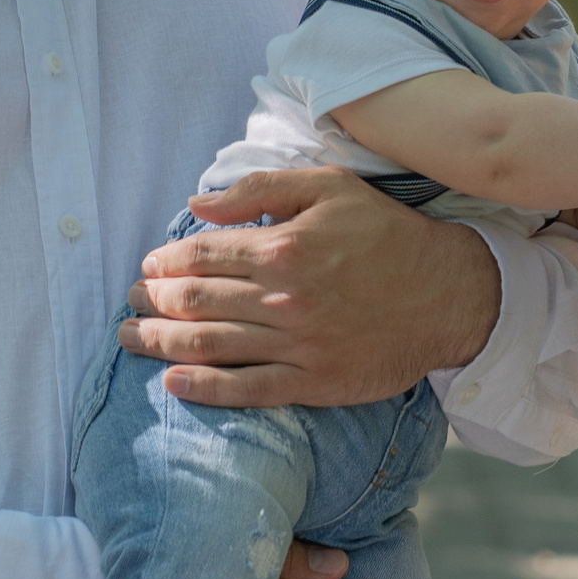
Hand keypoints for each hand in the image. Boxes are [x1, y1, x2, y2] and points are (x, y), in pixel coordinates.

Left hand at [121, 167, 499, 406]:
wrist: (448, 294)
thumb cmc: (387, 235)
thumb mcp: (331, 188)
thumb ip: (261, 190)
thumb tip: (198, 203)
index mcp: (284, 246)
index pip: (203, 254)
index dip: (165, 262)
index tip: (148, 269)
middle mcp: (284, 297)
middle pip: (196, 301)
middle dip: (153, 302)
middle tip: (131, 304)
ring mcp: (298, 344)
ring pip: (211, 345)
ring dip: (159, 342)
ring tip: (129, 339)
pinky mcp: (314, 382)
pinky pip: (247, 389)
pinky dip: (204, 387)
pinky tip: (174, 382)